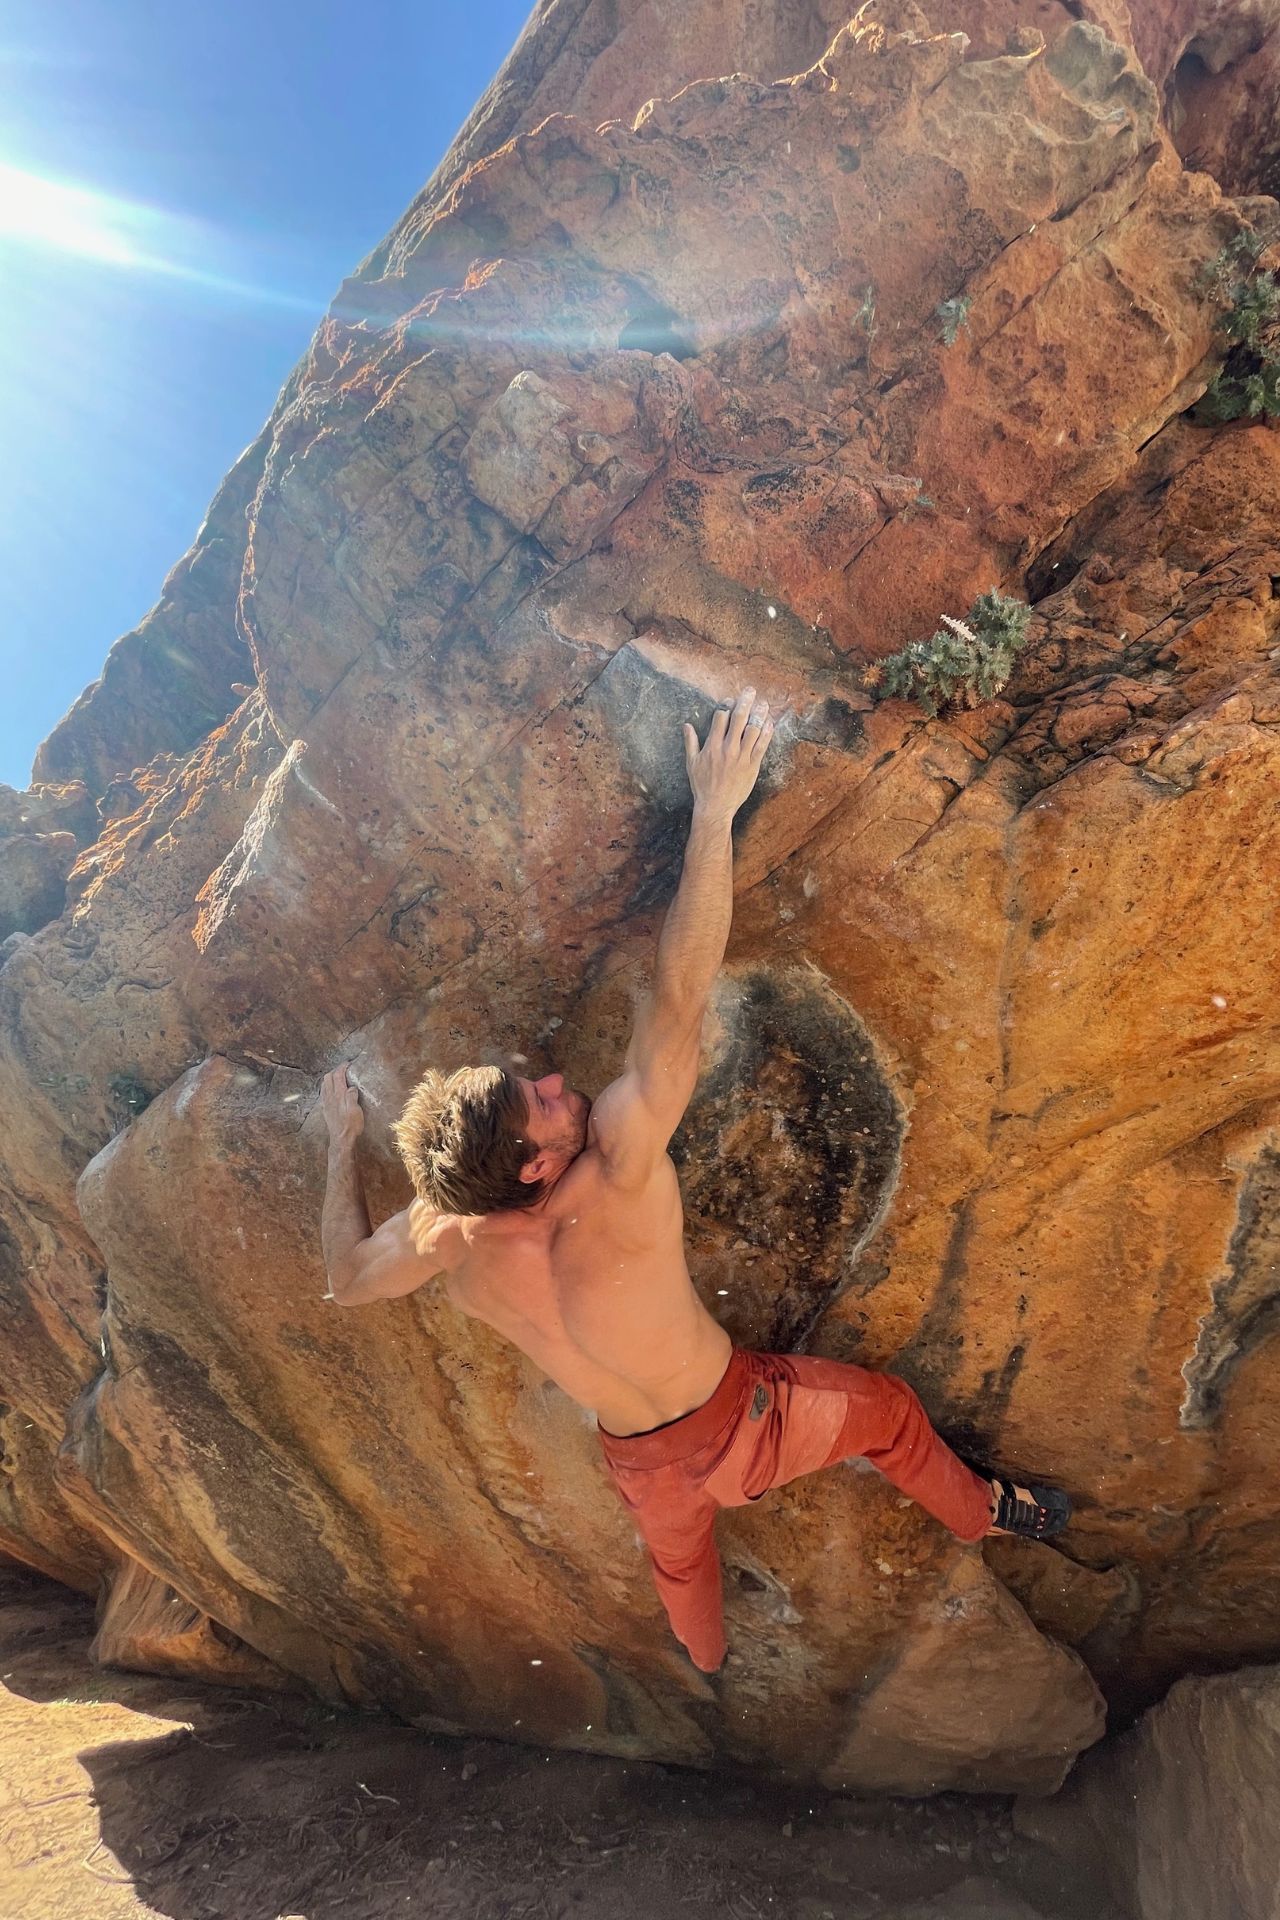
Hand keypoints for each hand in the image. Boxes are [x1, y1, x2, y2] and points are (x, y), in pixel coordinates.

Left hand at [320, 1065, 363, 1148]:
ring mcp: (326, 1103)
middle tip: (344, 1070)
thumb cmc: (351, 1126)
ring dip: (330, 1079)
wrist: (341, 1140)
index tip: (348, 1063)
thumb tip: (351, 1087)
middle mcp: (330, 1098)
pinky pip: (323, 1093)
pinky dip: (327, 1087)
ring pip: (324, 1085)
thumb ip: (352, 1097)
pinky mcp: (325, 1109)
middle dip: (335, 1071)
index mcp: (339, 1096)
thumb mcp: (356, 1111)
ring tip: (338, 1078)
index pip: (338, 1076)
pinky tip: (332, 1091)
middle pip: (328, 1078)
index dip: (342, 1067)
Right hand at [682, 688, 774, 821]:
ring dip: (759, 714)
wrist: (716, 806)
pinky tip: (770, 723)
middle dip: (745, 701)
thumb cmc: (702, 785)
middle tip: (750, 690)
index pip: (720, 717)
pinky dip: (767, 732)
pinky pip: (762, 745)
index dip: (726, 705)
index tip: (730, 700)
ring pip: (754, 729)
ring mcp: (742, 757)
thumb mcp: (691, 763)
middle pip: (738, 718)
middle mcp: (728, 748)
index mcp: (712, 746)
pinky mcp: (753, 766)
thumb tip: (686, 725)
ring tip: (763, 703)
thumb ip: (690, 742)